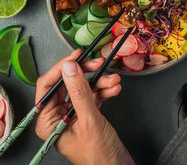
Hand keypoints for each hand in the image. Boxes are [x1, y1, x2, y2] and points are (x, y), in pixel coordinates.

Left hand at [35, 49, 134, 164]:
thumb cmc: (99, 155)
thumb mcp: (89, 120)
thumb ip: (79, 92)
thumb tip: (69, 66)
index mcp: (48, 120)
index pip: (48, 85)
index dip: (61, 68)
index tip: (76, 56)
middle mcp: (57, 115)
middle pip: (68, 84)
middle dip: (86, 73)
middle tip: (98, 64)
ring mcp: (72, 113)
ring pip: (83, 88)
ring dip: (99, 82)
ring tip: (113, 80)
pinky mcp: (86, 113)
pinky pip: (92, 95)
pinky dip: (103, 91)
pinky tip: (114, 88)